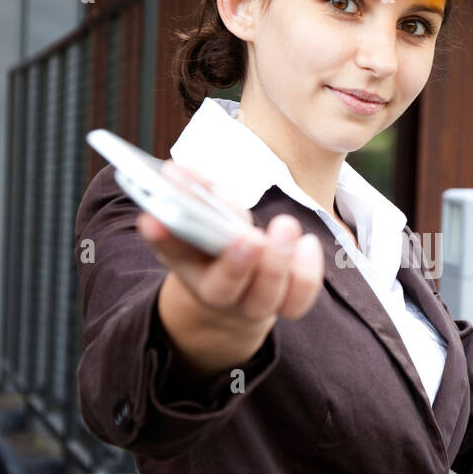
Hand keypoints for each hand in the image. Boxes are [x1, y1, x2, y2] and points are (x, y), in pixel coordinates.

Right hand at [135, 160, 323, 371]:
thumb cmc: (206, 249)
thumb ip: (182, 201)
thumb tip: (173, 172)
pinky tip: (308, 243)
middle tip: (250, 237)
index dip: (173, 243)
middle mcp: (229, 297)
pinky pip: (301, 294)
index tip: (163, 221)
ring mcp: (260, 301)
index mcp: (198, 280)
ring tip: (284, 226)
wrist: (228, 286)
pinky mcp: (288, 298)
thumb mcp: (189, 228)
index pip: (182, 261)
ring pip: (270, 295)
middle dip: (240, 263)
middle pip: (230, 289)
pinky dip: (308, 271)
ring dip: (279, 262)